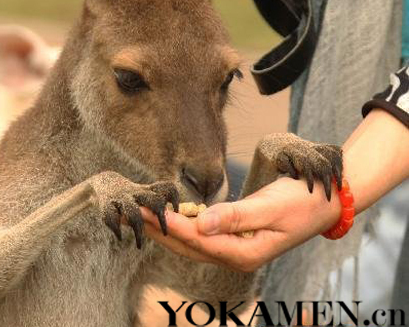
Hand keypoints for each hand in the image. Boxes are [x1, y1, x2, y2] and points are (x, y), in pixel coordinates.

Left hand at [142, 176, 340, 271]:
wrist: (324, 202)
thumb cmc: (301, 202)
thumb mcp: (270, 208)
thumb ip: (235, 217)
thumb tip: (200, 224)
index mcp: (243, 253)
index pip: (195, 240)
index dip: (167, 224)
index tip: (144, 210)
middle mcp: (235, 255)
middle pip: (187, 245)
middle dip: (158, 229)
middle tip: (132, 211)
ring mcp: (236, 247)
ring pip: (192, 242)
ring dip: (167, 228)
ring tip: (144, 213)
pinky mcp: (236, 236)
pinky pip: (203, 234)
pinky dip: (184, 224)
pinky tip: (172, 214)